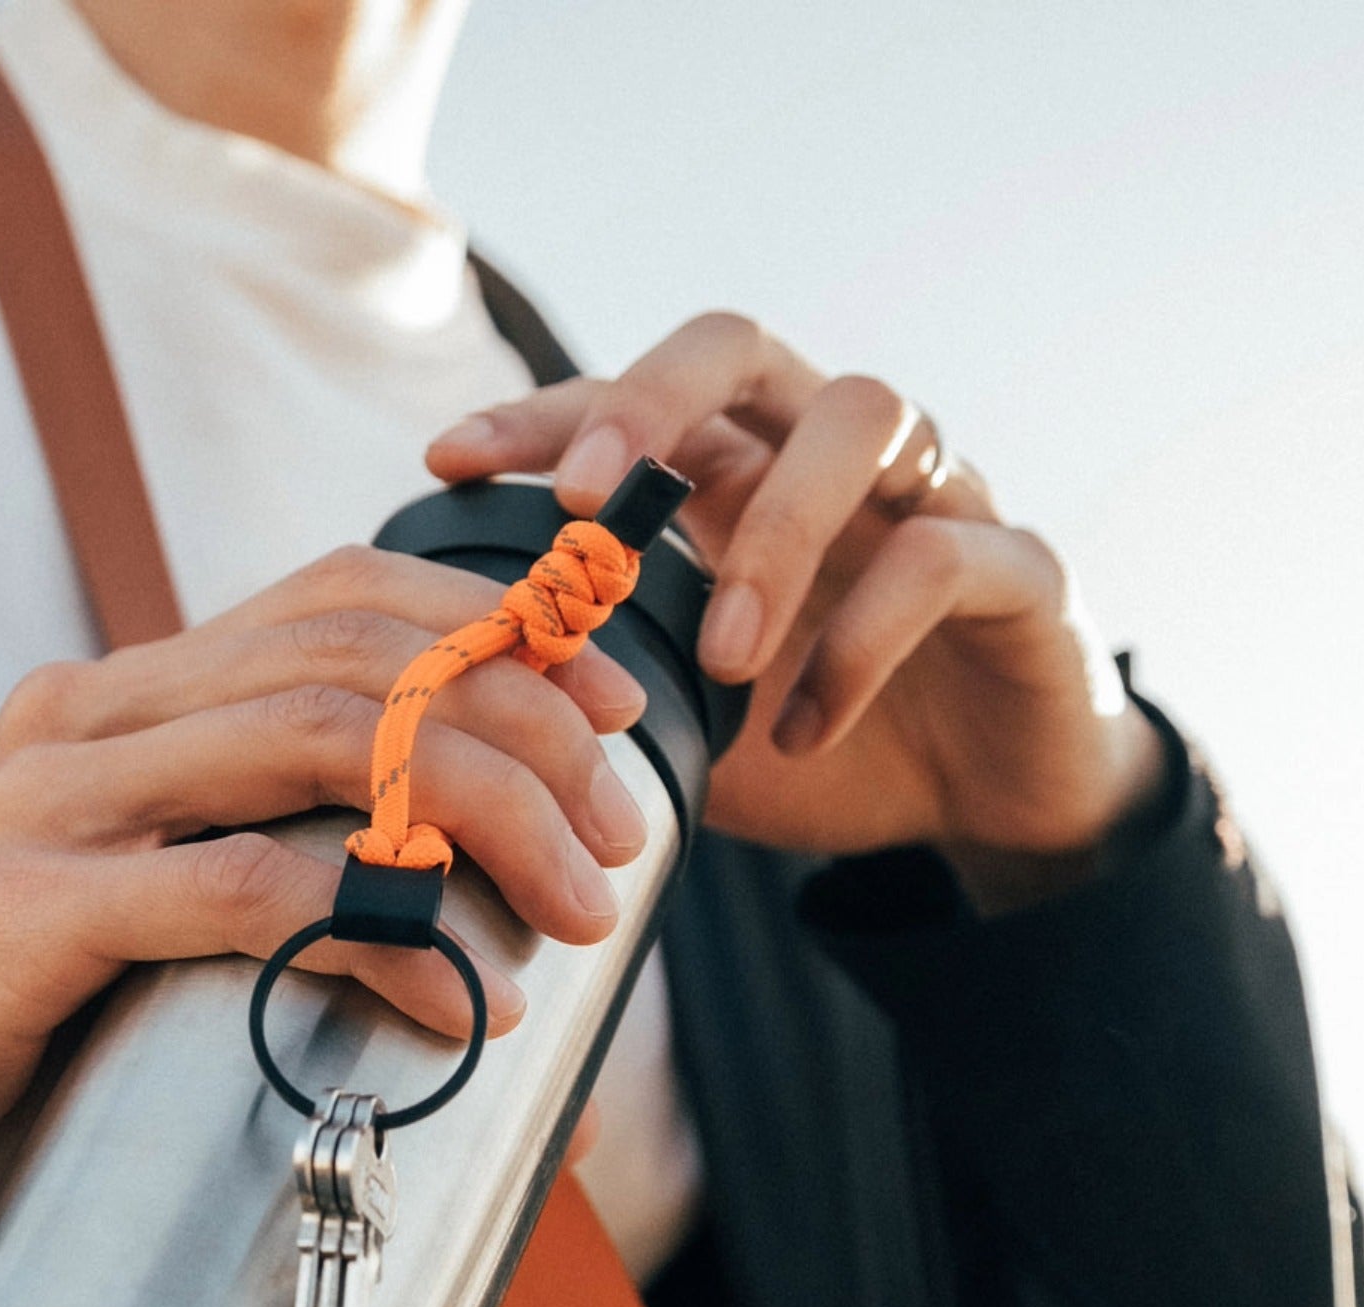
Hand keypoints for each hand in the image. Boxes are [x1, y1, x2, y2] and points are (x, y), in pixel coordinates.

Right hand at [0, 548, 647, 1227]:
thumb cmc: (17, 1007)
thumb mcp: (156, 900)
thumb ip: (269, 858)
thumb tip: (462, 904)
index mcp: (133, 693)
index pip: (340, 596)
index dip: (494, 629)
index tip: (611, 708)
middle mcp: (96, 714)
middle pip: (359, 660)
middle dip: (524, 731)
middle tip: (616, 836)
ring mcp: (57, 800)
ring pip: (321, 746)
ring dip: (481, 817)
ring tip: (571, 908)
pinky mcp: (30, 906)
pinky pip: (245, 893)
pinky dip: (377, 934)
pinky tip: (452, 999)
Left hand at [427, 313, 1165, 905]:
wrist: (983, 803)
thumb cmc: (820, 738)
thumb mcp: (687, 723)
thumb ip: (605, 691)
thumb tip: (473, 703)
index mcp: (742, 473)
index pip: (634, 401)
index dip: (541, 415)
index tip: (446, 459)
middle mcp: (829, 454)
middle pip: (741, 344)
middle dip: (649, 402)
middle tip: (582, 502)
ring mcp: (934, 493)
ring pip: (860, 417)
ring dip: (773, 536)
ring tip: (721, 661)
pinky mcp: (1020, 564)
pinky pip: (940, 558)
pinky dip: (859, 647)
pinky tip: (802, 732)